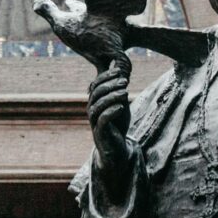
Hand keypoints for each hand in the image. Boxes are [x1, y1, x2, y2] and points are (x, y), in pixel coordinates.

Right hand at [88, 65, 132, 180]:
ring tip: (125, 92)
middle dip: (110, 85)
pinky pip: (103, 120)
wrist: (116, 147)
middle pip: (96, 93)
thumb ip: (119, 89)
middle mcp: (92, 109)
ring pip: (98, 105)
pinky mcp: (100, 133)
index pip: (96, 84)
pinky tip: (121, 107)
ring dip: (112, 97)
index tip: (119, 70)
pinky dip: (111, 112)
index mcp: (95, 101)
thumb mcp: (120, 103)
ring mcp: (94, 121)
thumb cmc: (117, 123)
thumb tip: (121, 71)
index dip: (106, 76)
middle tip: (125, 81)